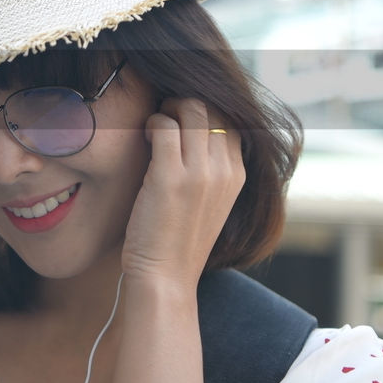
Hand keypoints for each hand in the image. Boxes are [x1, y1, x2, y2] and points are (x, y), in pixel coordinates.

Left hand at [121, 98, 245, 288]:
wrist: (166, 278)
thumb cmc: (179, 241)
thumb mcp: (210, 203)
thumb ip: (211, 170)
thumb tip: (194, 133)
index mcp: (238, 175)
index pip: (230, 120)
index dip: (205, 113)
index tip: (183, 122)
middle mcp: (224, 170)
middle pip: (211, 108)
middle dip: (184, 104)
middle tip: (164, 117)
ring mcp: (199, 172)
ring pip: (189, 110)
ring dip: (167, 110)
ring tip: (154, 129)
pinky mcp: (170, 176)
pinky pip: (163, 125)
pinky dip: (151, 123)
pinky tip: (144, 138)